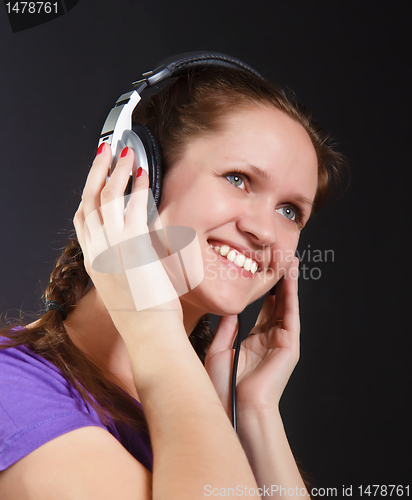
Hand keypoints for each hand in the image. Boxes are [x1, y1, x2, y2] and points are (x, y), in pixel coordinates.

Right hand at [73, 145, 182, 332]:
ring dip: (116, 171)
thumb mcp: (125, 285)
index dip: (87, 195)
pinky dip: (136, 186)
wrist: (148, 332)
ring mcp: (114, 245)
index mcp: (94, 260)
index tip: (95, 178)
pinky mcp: (134, 244)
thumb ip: (126, 260)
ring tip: (125, 152)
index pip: (83, 220)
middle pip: (89, 201)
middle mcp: (98, 250)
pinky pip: (132, 206)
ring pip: (107, 197)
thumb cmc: (142, 314)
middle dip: (96, 172)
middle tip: (104, 152)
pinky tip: (142, 173)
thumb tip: (140, 242)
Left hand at [205, 258, 299, 417]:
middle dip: (278, 282)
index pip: (262, 310)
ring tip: (289, 261)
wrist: (236, 407)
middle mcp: (270, 339)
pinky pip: (290, 314)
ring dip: (288, 283)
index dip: (263, 291)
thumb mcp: (220, 350)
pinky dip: (291, 295)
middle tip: (279, 260)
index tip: (262, 272)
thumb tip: (230, 309)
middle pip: (276, 304)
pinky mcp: (290, 345)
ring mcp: (281, 341)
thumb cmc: (224, 386)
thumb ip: (226, 328)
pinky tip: (290, 278)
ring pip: (286, 305)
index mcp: (254, 342)